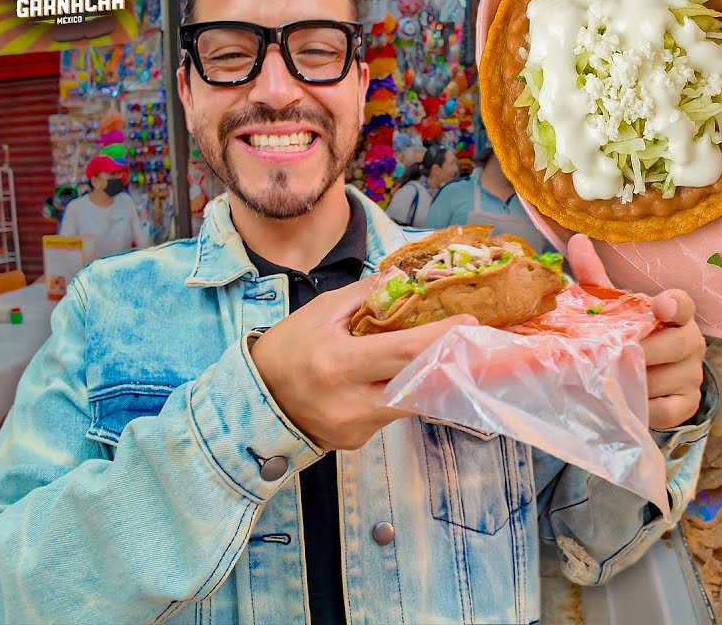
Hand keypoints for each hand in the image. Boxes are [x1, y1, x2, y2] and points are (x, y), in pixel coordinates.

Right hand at [250, 278, 474, 449]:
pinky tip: (390, 381)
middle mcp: (351, 402)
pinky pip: (391, 416)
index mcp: (339, 363)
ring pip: (409, 402)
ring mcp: (355, 429)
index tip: (470, 324)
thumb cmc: (285, 350)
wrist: (252, 402)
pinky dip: (397, 395)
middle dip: (448, 364)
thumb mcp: (319, 312)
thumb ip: (365, 295)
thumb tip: (403, 278)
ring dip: (423, 379)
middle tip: (469, 346)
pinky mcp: (357, 444)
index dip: (443, 338)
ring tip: (429, 357)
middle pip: (421, 385)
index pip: (406, 351)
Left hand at [567, 235, 705, 429]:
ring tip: (614, 381)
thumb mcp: (610, 307)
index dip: (674, 304)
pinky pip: (670, 409)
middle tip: (616, 356)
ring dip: (640, 381)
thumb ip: (595, 276)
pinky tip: (631, 402)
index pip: (683, 304)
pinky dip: (648, 407)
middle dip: (645, 350)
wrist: (642, 374)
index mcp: (675, 313)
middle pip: (678, 344)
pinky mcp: (688, 403)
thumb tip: (577, 240)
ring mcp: (692, 374)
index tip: (660, 305)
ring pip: (670, 378)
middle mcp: (691, 341)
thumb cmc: (627, 333)